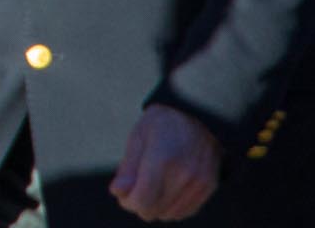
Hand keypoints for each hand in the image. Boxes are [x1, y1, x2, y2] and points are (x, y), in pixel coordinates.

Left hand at [109, 104, 220, 221]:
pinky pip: (185, 211)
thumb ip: (128, 168)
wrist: (200, 112)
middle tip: (134, 187)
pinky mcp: (209, 186)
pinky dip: (171, 206)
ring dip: (155, 206)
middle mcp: (185, 174)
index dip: (128, 202)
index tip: (123, 193)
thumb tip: (117, 192)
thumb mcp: (138, 136)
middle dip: (139, 203)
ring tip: (150, 185)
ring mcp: (200, 182)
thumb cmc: (162, 123)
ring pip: (169, 214)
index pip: (143, 200)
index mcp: (162, 159)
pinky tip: (165, 190)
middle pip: (154, 210)